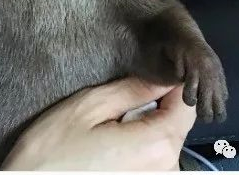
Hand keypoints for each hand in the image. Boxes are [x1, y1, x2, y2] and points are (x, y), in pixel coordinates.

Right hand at [1, 79, 195, 170]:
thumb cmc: (52, 153)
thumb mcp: (88, 107)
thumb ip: (132, 90)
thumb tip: (160, 77)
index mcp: (157, 145)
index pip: (186, 105)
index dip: (170, 84)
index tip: (151, 73)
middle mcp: (166, 171)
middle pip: (175, 125)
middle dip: (151, 109)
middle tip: (114, 106)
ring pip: (162, 144)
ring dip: (142, 130)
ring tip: (105, 131)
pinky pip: (150, 162)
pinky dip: (136, 150)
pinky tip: (106, 151)